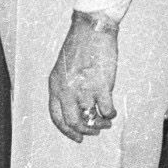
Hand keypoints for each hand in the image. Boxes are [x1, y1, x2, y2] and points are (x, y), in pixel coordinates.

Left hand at [47, 13, 122, 141]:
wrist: (91, 29)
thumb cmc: (79, 46)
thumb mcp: (63, 69)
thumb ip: (66, 89)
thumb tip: (78, 110)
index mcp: (55, 86)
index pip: (57, 118)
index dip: (68, 132)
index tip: (78, 137)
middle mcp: (66, 90)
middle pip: (74, 123)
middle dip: (86, 131)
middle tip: (96, 131)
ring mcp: (83, 89)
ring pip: (91, 119)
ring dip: (100, 124)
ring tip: (106, 122)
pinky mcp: (101, 86)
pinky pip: (106, 110)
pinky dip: (110, 114)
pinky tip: (112, 111)